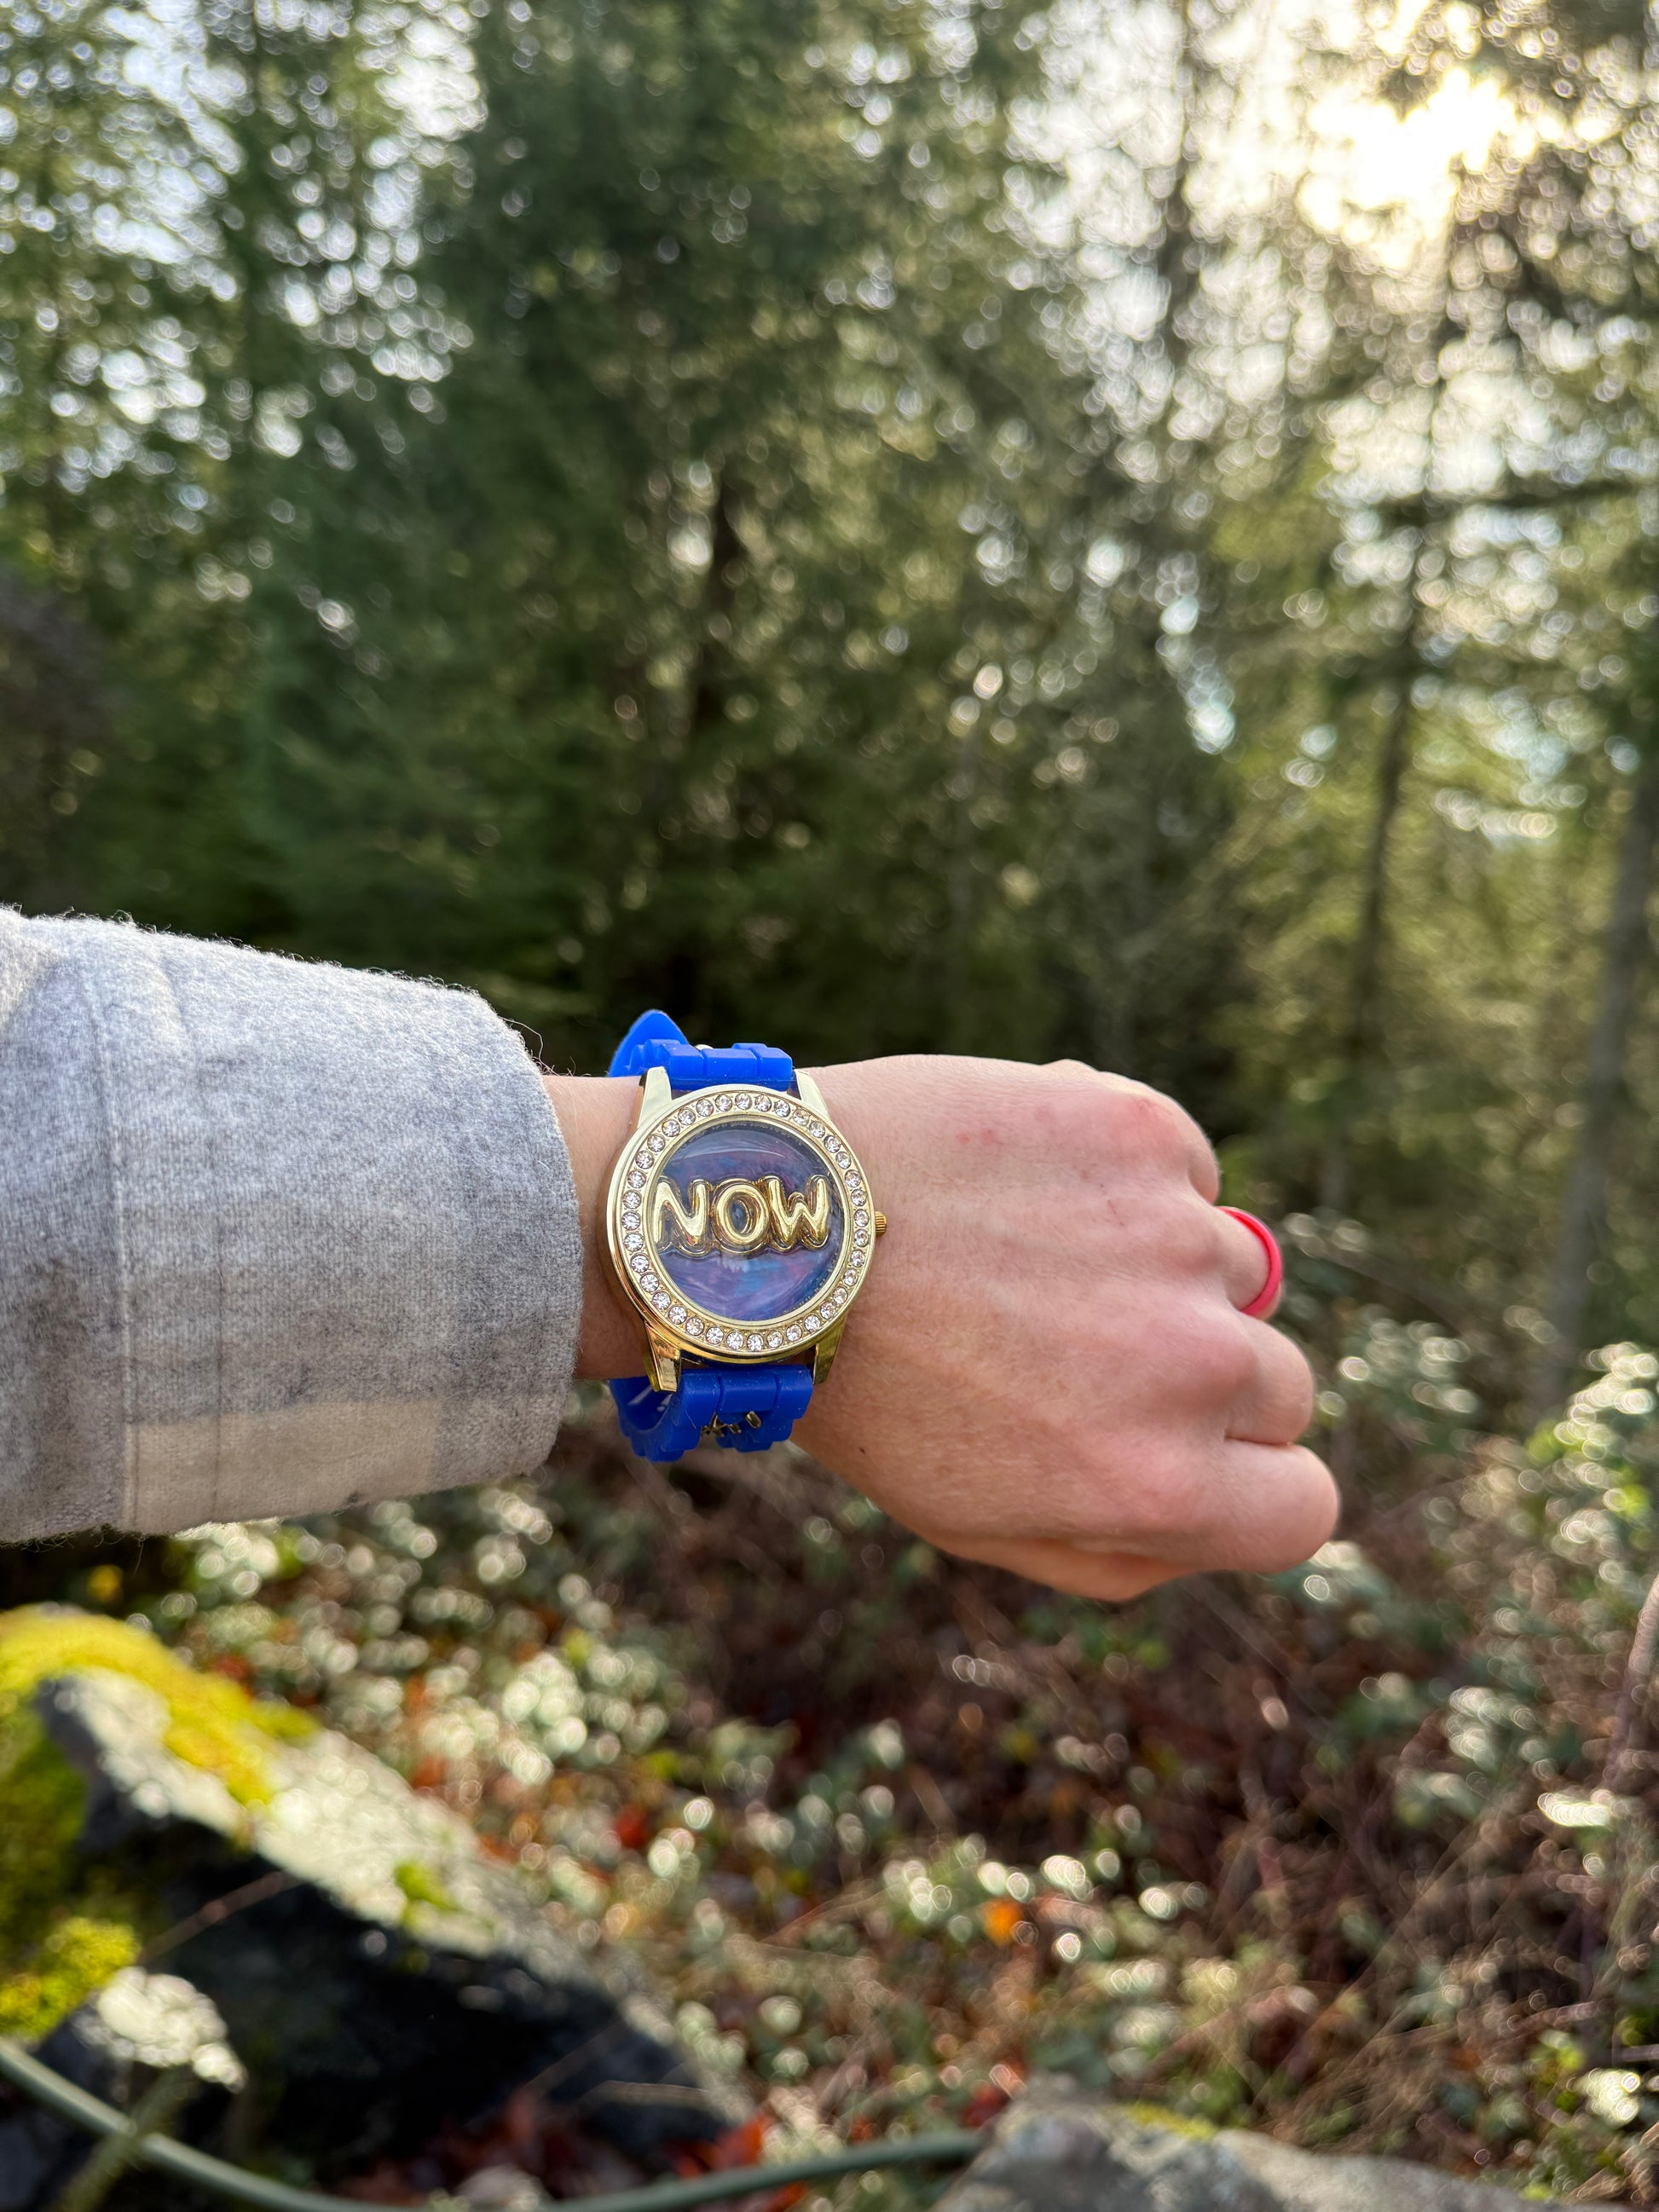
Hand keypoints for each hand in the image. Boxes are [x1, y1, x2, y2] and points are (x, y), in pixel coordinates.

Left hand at [545, 1058, 1332, 1600]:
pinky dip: (1128, 1177)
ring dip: (1163, 1271)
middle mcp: (1193, 1365)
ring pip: (1234, 1268)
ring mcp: (1179, 1237)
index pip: (1306, 1506)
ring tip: (1028, 1260)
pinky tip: (1025, 1188)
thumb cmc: (865, 1390)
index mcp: (1159, 1485)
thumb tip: (1220, 1517)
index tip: (1201, 1456)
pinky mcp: (1142, 1131)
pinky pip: (1184, 1167)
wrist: (764, 1234)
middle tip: (1086, 1352)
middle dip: (1208, 1382)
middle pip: (1281, 1387)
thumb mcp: (978, 1523)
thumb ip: (1121, 1550)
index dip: (1255, 1484)